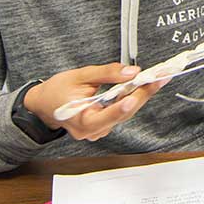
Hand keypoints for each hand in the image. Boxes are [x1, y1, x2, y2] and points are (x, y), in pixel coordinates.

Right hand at [23, 63, 161, 141]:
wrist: (43, 104)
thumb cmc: (57, 91)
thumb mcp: (80, 76)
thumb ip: (106, 74)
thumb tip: (131, 72)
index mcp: (82, 122)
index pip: (108, 115)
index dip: (125, 105)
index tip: (139, 93)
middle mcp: (93, 131)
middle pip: (123, 113)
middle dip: (143, 93)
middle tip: (160, 77)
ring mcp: (99, 130)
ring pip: (125, 112)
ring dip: (140, 94)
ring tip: (156, 78)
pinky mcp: (103, 125)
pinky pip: (121, 112)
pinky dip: (130, 98)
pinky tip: (141, 86)